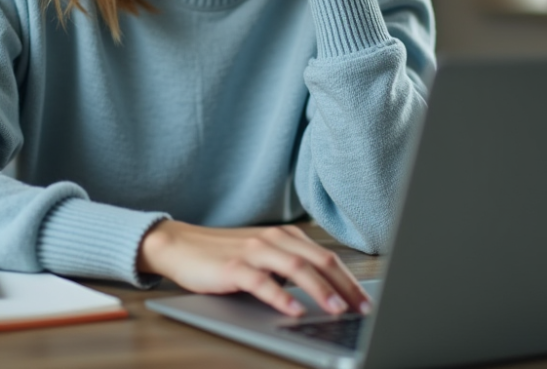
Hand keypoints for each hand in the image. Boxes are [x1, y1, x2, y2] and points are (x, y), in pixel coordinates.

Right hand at [137, 220, 370, 317]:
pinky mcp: (233, 267)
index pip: (326, 258)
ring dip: (319, 290)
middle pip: (318, 261)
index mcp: (284, 237)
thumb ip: (289, 268)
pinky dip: (281, 296)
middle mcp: (273, 239)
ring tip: (335, 310)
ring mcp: (253, 252)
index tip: (365, 301)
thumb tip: (323, 292)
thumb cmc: (223, 255)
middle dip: (344, 287)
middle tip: (361, 309)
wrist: (180, 246)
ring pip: (296, 268)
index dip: (349, 280)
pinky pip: (262, 282)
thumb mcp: (263, 257)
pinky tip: (294, 310)